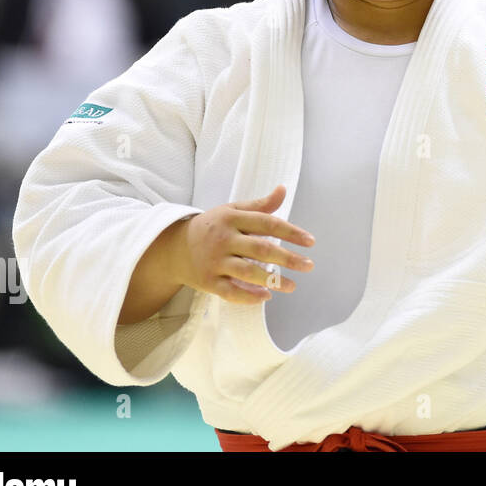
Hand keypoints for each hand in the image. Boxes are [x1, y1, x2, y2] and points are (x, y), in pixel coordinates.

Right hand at [172, 184, 314, 306]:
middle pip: (261, 249)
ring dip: (272, 280)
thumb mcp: (232, 210)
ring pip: (247, 272)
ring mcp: (214, 261)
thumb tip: (283, 189)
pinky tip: (266, 296)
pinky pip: (229, 291)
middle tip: (309, 266)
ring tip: (293, 286)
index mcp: (232, 218)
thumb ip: (260, 205)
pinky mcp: (207, 281)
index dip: (291, 232)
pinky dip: (248, 296)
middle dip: (288, 258)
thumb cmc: (212, 227)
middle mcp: (224, 239)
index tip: (310, 241)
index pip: (267, 223)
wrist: (175, 247)